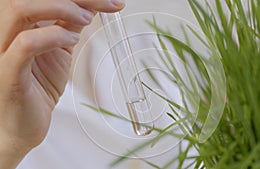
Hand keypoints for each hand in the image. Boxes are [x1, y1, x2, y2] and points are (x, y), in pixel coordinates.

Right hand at [0, 0, 123, 167]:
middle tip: (102, 6)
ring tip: (86, 20)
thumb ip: (68, 26)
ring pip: (19, 9)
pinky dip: (53, 36)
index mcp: (19, 24)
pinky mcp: (8, 73)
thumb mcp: (58, 50)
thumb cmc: (39, 88)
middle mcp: (5, 32)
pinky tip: (73, 39)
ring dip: (61, 8)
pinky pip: (26, 44)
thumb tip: (89, 7)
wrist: (22, 124)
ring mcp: (2, 50)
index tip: (111, 0)